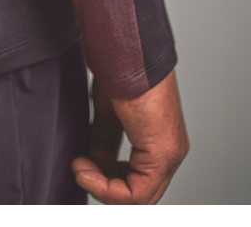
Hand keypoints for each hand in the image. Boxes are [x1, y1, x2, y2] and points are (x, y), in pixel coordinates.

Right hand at [71, 70, 187, 203]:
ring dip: (103, 189)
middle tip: (80, 170)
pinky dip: (108, 189)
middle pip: (138, 191)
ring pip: (139, 197)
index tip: (81, 164)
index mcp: (159, 139)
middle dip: (104, 186)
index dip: (105, 178)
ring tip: (80, 169)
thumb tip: (90, 162)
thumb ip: (104, 141)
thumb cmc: (120, 71)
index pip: (136, 178)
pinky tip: (86, 170)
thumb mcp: (109, 113)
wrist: (126, 53)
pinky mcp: (162, 154)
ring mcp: (169, 154)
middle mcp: (170, 150)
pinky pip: (137, 192)